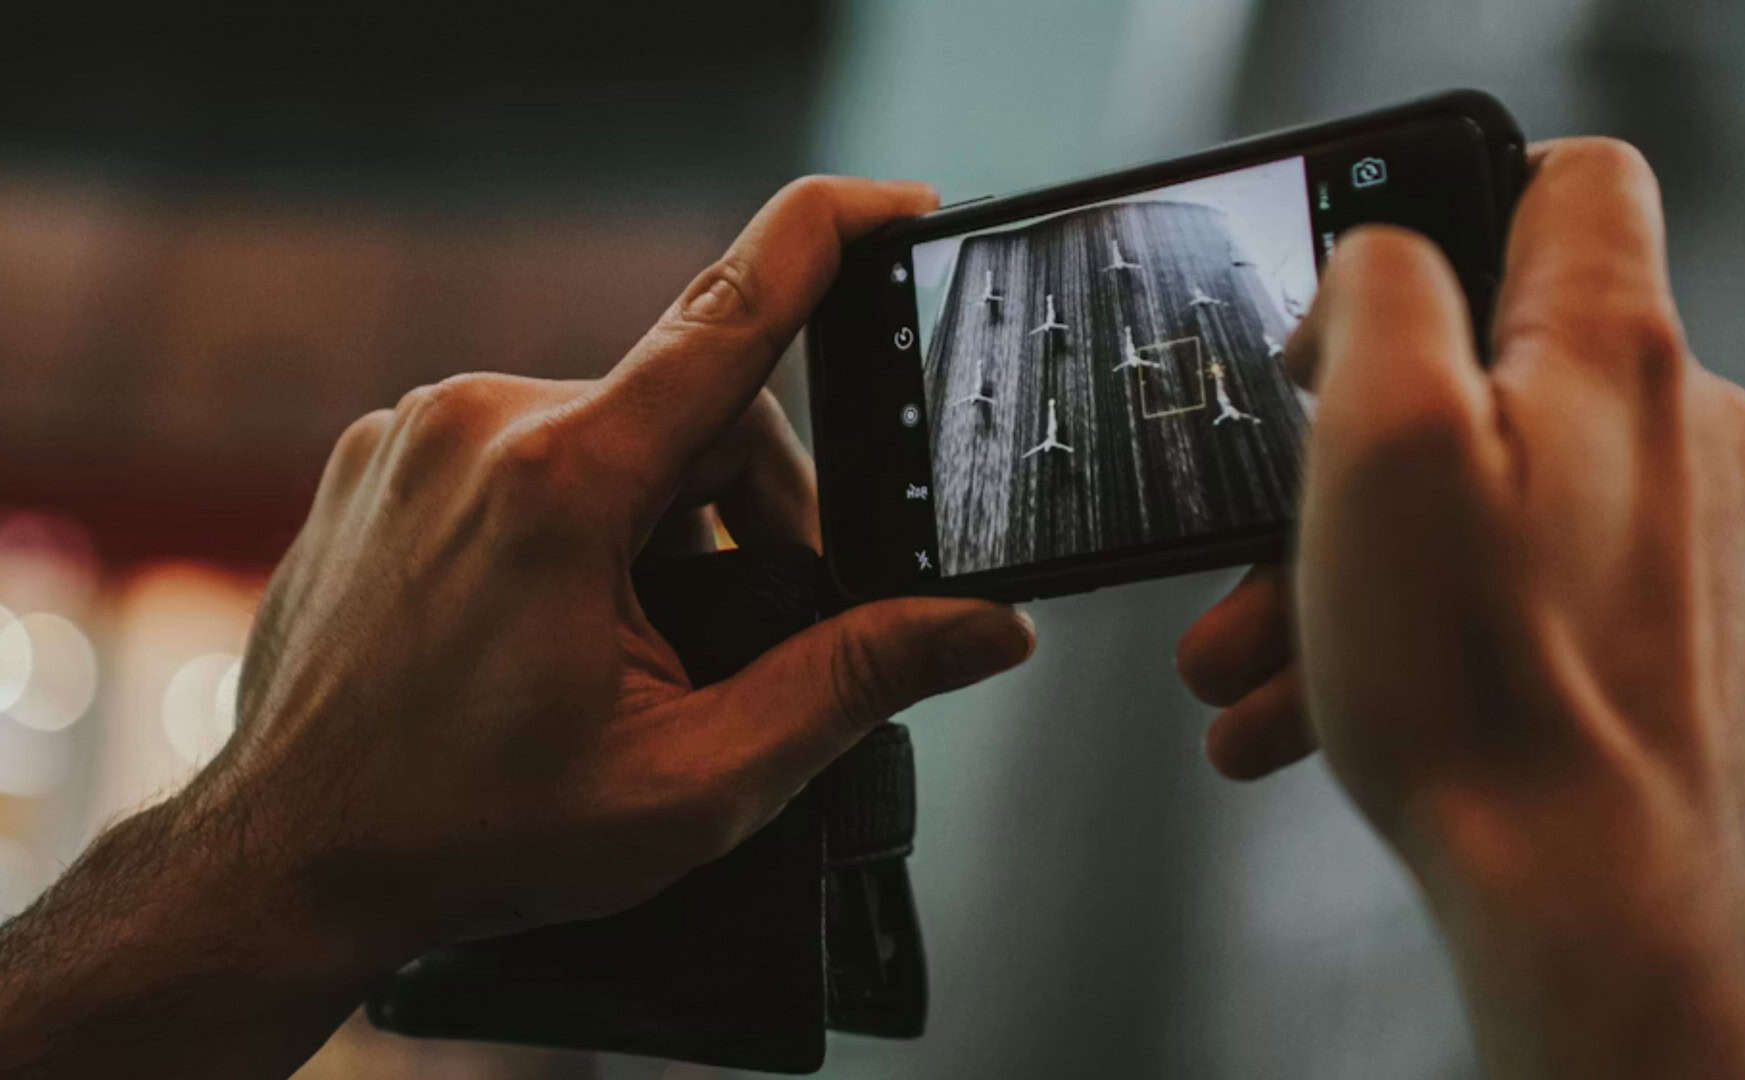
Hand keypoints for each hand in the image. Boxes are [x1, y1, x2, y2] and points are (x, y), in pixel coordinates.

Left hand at [0, 177, 1035, 1078]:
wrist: (291, 861)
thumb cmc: (481, 832)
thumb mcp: (699, 778)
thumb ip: (854, 682)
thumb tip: (986, 630)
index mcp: (563, 482)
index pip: (731, 319)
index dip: (826, 243)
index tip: (895, 203)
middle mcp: (477, 421)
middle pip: (690, 410)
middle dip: (749, 506)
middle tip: (749, 624)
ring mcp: (412, 432)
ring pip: (607, 427)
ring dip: (659, 511)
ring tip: (637, 639)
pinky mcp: (376, 456)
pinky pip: (520, 444)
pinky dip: (571, 508)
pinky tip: (554, 612)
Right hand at [1177, 140, 1744, 1076]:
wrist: (1583, 892)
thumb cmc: (1485, 682)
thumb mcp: (1383, 435)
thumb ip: (1378, 294)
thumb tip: (1370, 272)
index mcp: (1609, 349)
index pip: (1564, 179)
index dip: (1439, 204)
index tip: (1352, 295)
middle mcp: (1656, 429)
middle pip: (1472, 368)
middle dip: (1330, 450)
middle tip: (1252, 523)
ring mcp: (1649, 535)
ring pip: (1461, 498)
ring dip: (1331, 565)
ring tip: (1242, 653)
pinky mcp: (1628, 622)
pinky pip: (1486, 587)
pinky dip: (1389, 627)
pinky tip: (1298, 704)